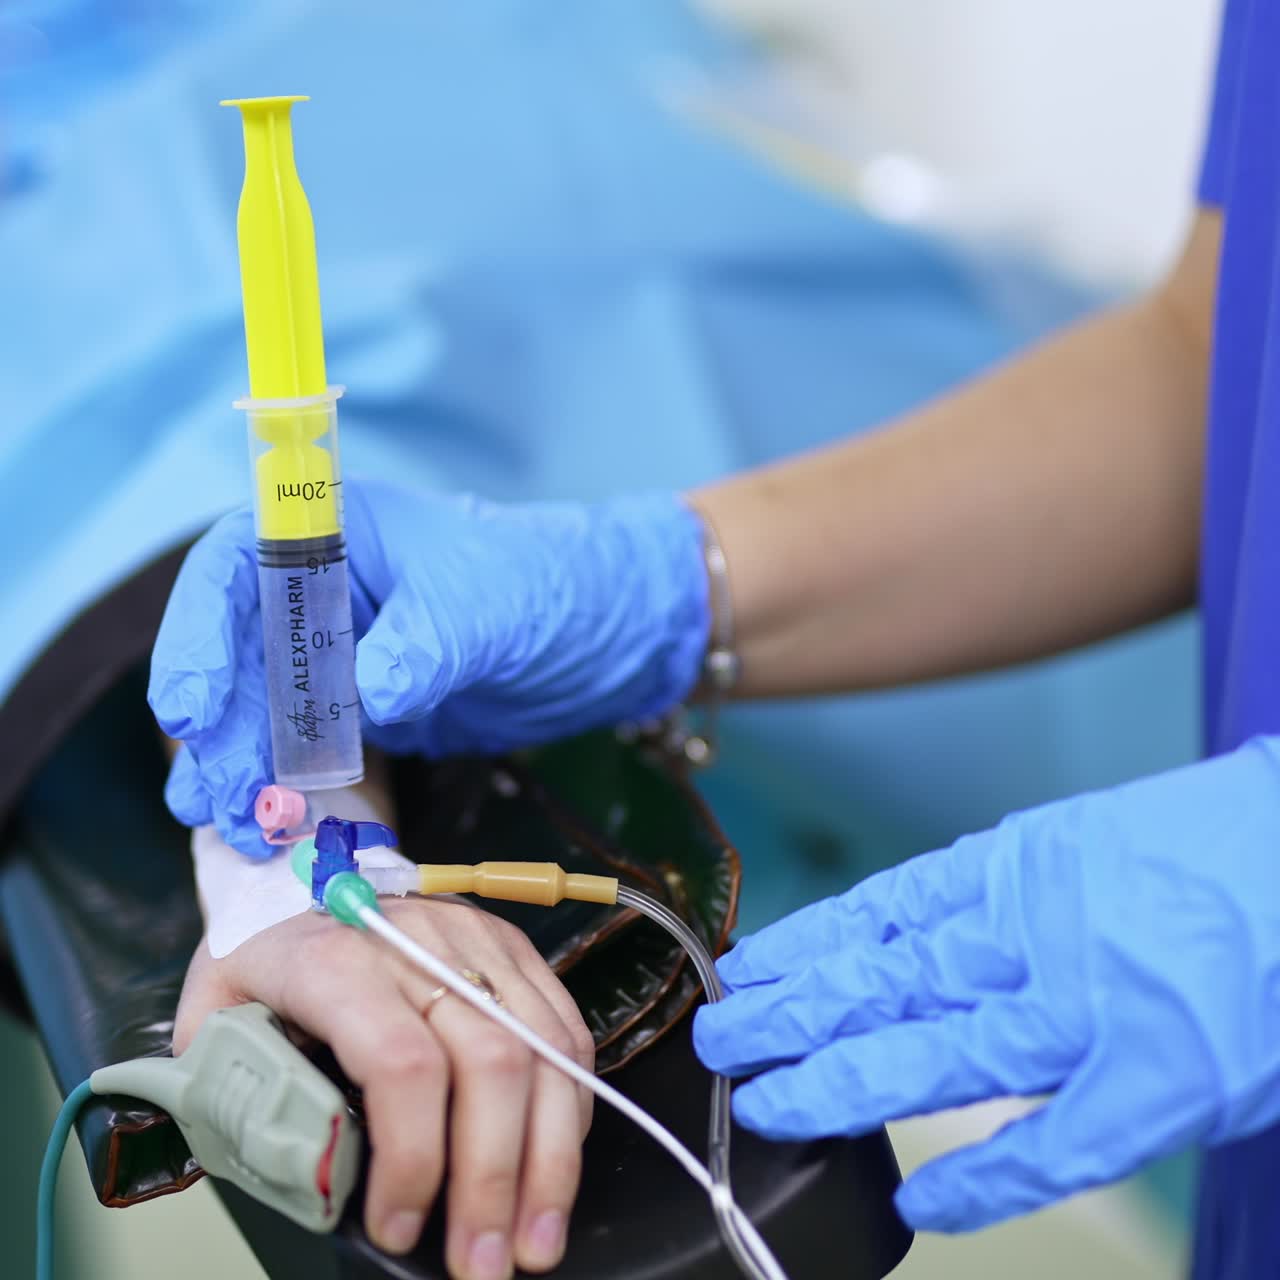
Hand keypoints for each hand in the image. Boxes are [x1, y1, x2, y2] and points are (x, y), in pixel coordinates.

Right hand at [149, 477, 707, 855]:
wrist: (611, 631)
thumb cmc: (551, 584)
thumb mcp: (486, 605)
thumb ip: (423, 646)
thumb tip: (363, 701)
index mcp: (338, 531)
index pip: (233, 567)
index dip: (195, 636)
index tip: (191, 710)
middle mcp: (325, 591)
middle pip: (235, 654)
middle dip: (220, 727)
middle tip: (222, 798)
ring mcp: (343, 654)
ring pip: (263, 711)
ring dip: (246, 770)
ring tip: (246, 827)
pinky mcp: (367, 710)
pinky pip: (307, 749)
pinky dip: (289, 788)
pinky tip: (278, 830)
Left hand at [176, 898, 594, 1278]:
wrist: (305, 869)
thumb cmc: (261, 955)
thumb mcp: (214, 1018)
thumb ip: (244, 1095)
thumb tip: (305, 1181)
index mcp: (339, 960)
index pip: (401, 1061)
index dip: (414, 1156)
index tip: (399, 1227)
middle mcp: (422, 942)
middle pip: (490, 1062)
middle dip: (495, 1178)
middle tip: (484, 1266)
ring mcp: (479, 939)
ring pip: (544, 1048)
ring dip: (550, 1158)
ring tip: (536, 1240)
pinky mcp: (515, 946)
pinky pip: (566, 1029)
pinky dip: (570, 1107)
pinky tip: (554, 1168)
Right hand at [693, 736, 1279, 1232]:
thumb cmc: (1276, 973)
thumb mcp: (1216, 1079)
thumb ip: (1089, 1122)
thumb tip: (963, 1164)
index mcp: (1143, 1068)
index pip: (1026, 1144)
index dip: (962, 1179)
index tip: (890, 1190)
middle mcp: (1069, 992)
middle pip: (912, 1037)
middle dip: (809, 1053)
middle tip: (725, 1059)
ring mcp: (1036, 915)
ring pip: (899, 964)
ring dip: (807, 982)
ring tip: (735, 992)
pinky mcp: (1024, 851)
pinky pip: (922, 893)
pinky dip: (855, 919)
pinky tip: (809, 933)